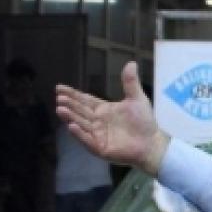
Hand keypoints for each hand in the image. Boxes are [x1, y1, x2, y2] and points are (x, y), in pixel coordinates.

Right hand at [55, 61, 169, 174]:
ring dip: (70, 117)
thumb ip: (131, 83)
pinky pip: (87, 140)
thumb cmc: (144, 122)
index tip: (59, 88)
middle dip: (70, 104)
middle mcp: (97, 122)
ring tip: (60, 109)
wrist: (152, 143)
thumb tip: (131, 63)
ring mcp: (97, 135)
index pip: (85, 100)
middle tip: (59, 98)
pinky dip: (79, 134)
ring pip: (81, 124)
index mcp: (103, 110)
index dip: (73, 94)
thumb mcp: (137, 99)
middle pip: (80, 111)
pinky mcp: (100, 148)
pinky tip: (72, 126)